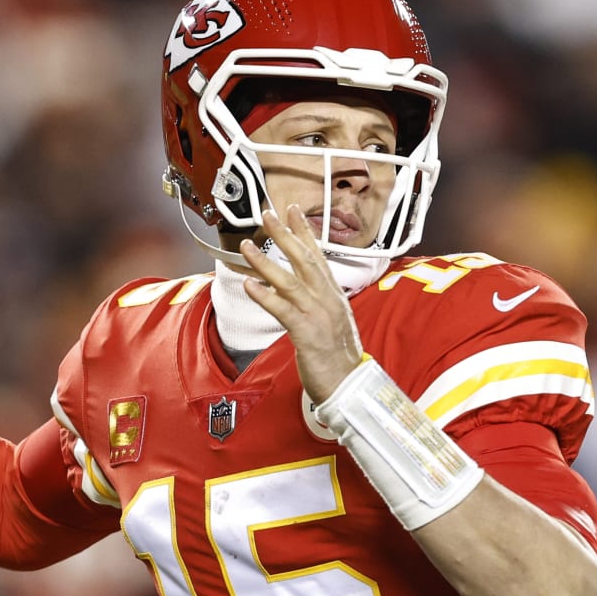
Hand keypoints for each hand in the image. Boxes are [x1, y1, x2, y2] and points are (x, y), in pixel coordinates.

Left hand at [239, 205, 365, 402]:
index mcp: (333, 295)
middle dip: (284, 234)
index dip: (304, 231)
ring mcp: (318, 315)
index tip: (291, 210)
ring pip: (289, 281)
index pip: (317, 255)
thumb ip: (318, 301)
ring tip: (246, 246)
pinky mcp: (307, 333)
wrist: (350, 385)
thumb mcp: (332, 320)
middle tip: (266, 215)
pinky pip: (283, 310)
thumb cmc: (338, 356)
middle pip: (304, 259)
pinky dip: (265, 296)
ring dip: (265, 262)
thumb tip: (300, 287)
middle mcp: (327, 299)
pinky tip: (249, 285)